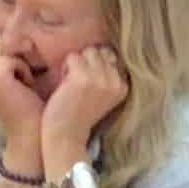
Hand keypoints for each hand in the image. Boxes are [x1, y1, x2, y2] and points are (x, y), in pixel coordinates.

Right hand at [0, 38, 50, 137]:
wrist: (28, 129)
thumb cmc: (20, 100)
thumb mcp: (2, 73)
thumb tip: (2, 30)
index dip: (2, 54)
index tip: (8, 79)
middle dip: (11, 59)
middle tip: (14, 85)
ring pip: (5, 49)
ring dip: (18, 65)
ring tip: (18, 86)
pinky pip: (14, 58)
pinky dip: (24, 71)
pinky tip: (22, 89)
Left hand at [40, 45, 127, 160]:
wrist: (67, 137)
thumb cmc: (79, 117)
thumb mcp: (102, 96)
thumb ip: (107, 76)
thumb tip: (102, 50)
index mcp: (123, 86)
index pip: (111, 56)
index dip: (95, 66)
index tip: (88, 86)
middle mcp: (115, 81)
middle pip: (99, 51)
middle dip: (86, 62)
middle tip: (78, 85)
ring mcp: (100, 78)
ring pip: (86, 52)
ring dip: (75, 64)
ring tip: (72, 85)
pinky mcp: (83, 77)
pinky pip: (72, 57)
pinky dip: (65, 68)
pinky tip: (65, 86)